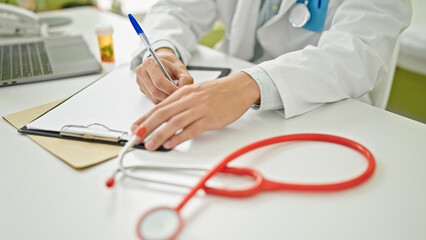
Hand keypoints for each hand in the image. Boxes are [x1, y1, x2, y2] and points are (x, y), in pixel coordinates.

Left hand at [131, 72, 260, 150]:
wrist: (239, 88)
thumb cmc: (218, 92)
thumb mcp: (195, 93)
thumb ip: (180, 104)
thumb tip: (164, 118)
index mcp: (183, 93)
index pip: (158, 106)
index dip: (144, 119)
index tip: (134, 129)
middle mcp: (188, 100)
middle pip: (162, 114)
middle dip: (147, 127)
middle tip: (137, 138)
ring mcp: (199, 109)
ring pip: (174, 122)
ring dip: (160, 135)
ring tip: (150, 145)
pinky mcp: (210, 119)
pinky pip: (192, 129)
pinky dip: (179, 137)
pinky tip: (171, 143)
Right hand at [135, 48, 193, 103]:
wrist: (162, 62)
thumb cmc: (170, 65)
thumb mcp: (180, 68)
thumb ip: (185, 78)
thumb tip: (183, 88)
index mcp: (150, 63)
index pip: (159, 81)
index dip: (171, 89)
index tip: (181, 92)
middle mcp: (142, 72)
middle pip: (155, 91)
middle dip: (169, 96)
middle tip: (179, 96)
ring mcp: (140, 81)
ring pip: (154, 97)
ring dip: (166, 99)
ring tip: (174, 94)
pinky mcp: (142, 89)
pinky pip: (153, 99)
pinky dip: (162, 100)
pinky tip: (168, 95)